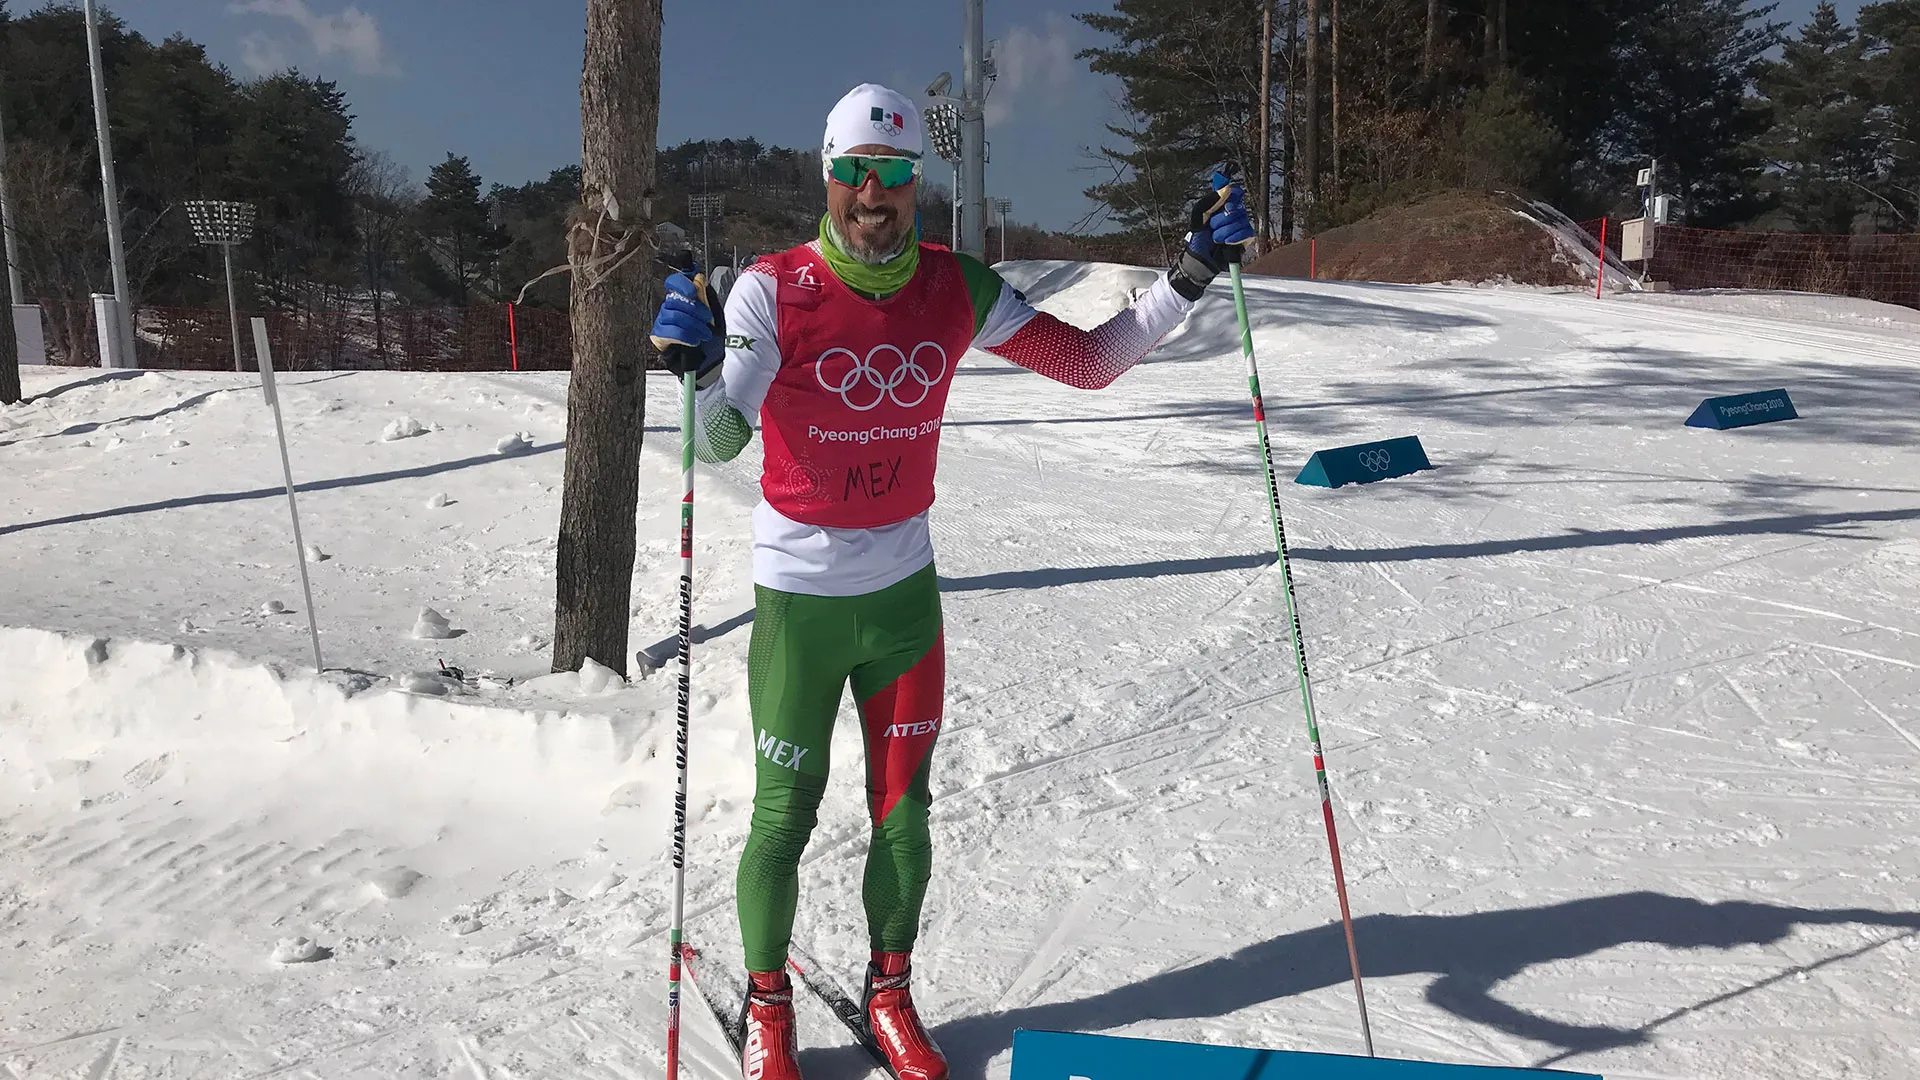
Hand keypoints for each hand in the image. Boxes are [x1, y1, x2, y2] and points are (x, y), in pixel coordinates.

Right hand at [648, 267, 725, 383]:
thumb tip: (699, 278)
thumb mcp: (713, 316)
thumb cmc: (709, 338)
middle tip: (707, 320)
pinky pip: (670, 332)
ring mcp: (662, 322)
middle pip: (675, 300)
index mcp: (681, 299)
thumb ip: (706, 297)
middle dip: (695, 310)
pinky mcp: (659, 337)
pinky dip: (685, 336)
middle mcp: (668, 308)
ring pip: (674, 316)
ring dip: (693, 325)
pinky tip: (694, 341)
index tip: (693, 292)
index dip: (681, 284)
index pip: (674, 282)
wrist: (708, 363)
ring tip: (704, 334)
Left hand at [1186, 167, 1256, 268]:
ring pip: (1241, 221)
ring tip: (1216, 238)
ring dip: (1225, 231)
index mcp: (1222, 205)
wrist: (1201, 259)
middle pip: (1238, 207)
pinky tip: (1226, 242)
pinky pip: (1247, 232)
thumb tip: (1226, 188)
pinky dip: (1235, 237)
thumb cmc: (1199, 238)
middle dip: (1221, 219)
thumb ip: (1211, 200)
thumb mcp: (1199, 215)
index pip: (1235, 192)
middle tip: (1212, 227)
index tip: (1225, 205)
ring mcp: (1241, 225)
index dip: (1232, 196)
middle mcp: (1234, 214)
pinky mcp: (1246, 238)